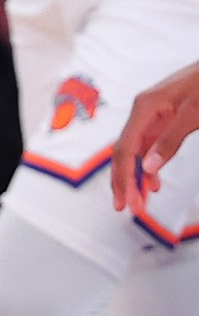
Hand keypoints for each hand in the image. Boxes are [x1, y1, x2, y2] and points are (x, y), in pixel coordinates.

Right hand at [113, 60, 198, 212]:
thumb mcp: (194, 113)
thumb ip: (170, 140)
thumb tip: (148, 167)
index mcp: (144, 107)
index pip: (125, 148)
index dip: (123, 177)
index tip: (127, 201)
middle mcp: (142, 112)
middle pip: (124, 152)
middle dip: (125, 181)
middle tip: (130, 208)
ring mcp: (151, 115)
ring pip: (135, 152)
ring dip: (136, 177)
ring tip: (141, 201)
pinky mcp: (162, 119)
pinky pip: (149, 146)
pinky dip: (149, 166)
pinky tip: (153, 182)